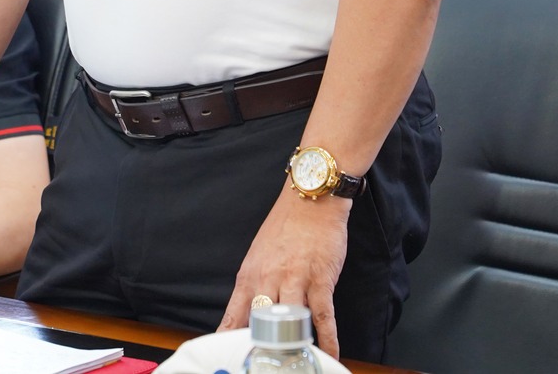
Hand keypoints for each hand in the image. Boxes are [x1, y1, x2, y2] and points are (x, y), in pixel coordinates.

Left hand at [217, 187, 350, 357]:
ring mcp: (295, 281)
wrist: (310, 199)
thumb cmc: (285, 226)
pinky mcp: (320, 281)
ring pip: (290, 323)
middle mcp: (268, 280)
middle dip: (262, 346)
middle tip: (265, 362)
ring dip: (293, 345)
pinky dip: (327, 339)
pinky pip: (322, 317)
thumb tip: (248, 312)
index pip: (234, 315)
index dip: (230, 339)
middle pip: (260, 324)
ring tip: (295, 361)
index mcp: (249, 275)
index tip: (228, 355)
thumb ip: (254, 285)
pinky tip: (329, 353)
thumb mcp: (258, 256)